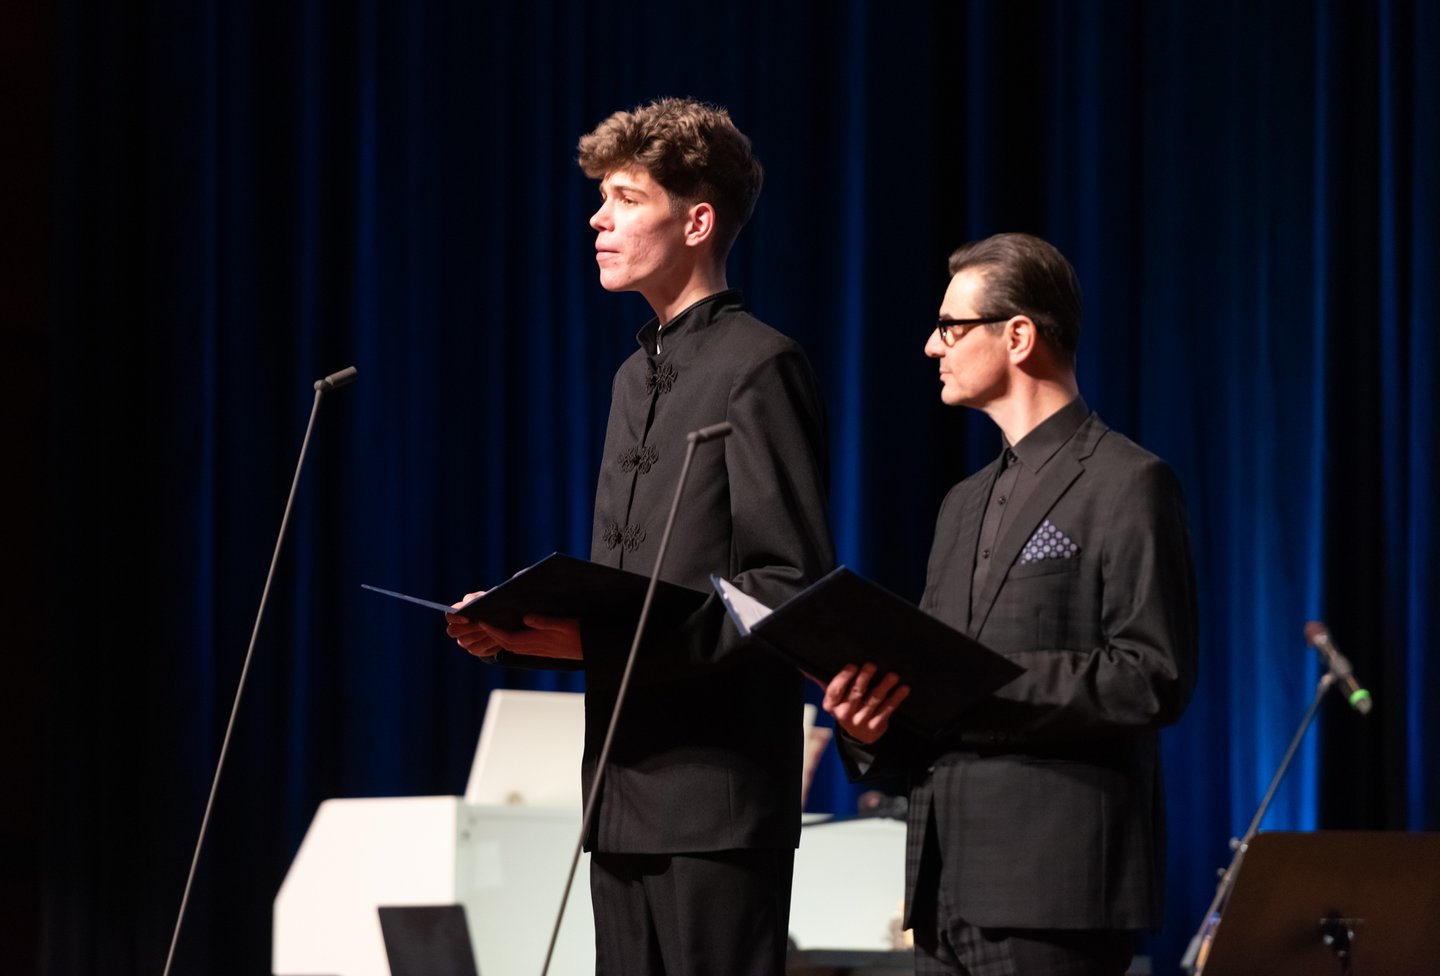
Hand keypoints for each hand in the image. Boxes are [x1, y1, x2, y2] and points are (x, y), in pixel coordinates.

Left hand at [445, 596, 583, 661]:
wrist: (592, 648)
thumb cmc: (580, 633)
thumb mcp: (564, 623)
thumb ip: (544, 622)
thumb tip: (526, 618)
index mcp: (537, 641)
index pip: (508, 637)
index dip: (493, 630)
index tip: (482, 621)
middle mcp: (534, 648)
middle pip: (506, 643)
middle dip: (492, 634)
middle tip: (481, 622)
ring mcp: (538, 651)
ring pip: (512, 646)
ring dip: (500, 637)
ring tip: (491, 626)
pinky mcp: (542, 651)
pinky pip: (521, 647)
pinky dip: (511, 640)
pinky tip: (510, 633)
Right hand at [446, 591, 499, 659]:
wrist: (502, 618)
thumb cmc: (489, 604)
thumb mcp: (484, 598)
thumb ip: (474, 599)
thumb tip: (470, 605)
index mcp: (457, 614)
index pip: (449, 616)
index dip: (455, 617)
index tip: (467, 617)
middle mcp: (457, 629)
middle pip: (453, 631)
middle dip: (467, 627)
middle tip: (481, 624)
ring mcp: (464, 641)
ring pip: (464, 641)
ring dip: (478, 635)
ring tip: (491, 629)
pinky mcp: (475, 649)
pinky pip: (476, 649)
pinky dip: (487, 643)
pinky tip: (496, 638)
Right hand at [821, 662, 908, 743]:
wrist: (858, 734)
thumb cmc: (845, 706)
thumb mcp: (833, 696)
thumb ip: (821, 680)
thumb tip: (805, 667)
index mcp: (831, 705)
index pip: (835, 690)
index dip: (844, 678)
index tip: (853, 665)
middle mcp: (844, 714)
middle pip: (856, 694)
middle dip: (864, 678)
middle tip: (872, 666)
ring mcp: (860, 721)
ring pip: (874, 701)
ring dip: (884, 687)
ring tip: (893, 676)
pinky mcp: (875, 726)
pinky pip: (887, 710)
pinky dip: (896, 699)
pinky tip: (903, 689)